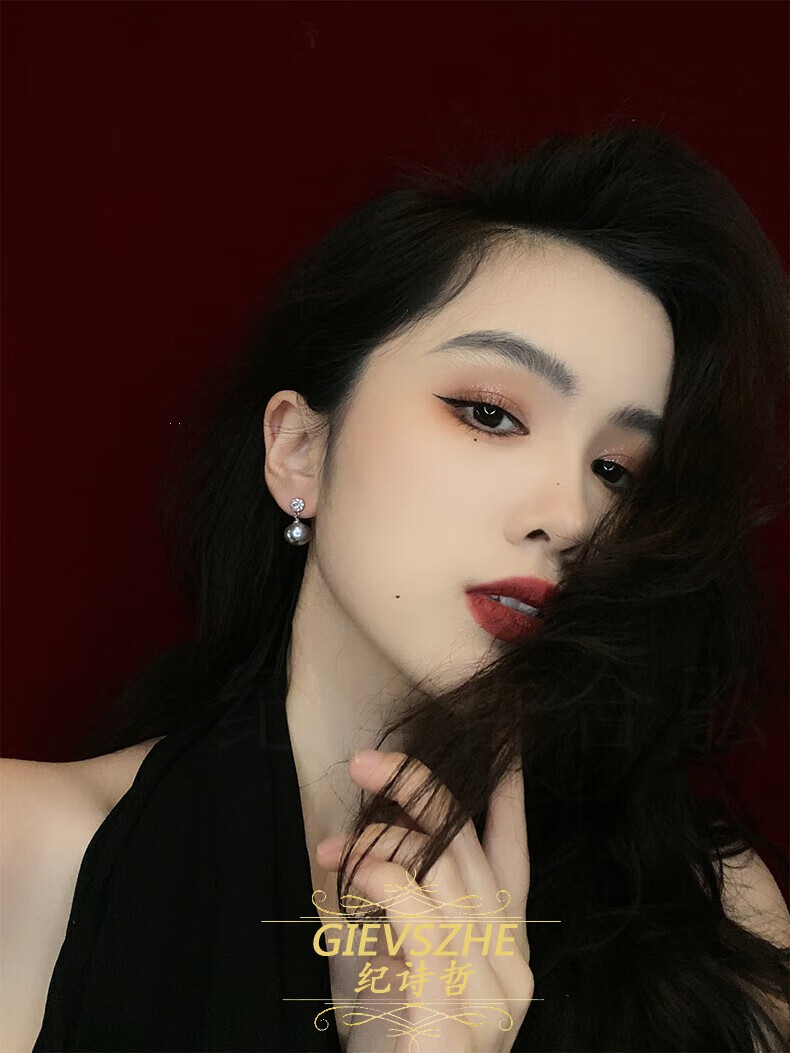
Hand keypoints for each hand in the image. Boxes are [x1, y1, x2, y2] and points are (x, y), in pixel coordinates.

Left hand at [316, 749, 532, 1051]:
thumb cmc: (392, 1045)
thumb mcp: (398, 965)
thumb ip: (400, 907)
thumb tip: (371, 842)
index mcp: (504, 947)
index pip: (512, 856)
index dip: (505, 799)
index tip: (499, 747)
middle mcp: (511, 961)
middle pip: (471, 851)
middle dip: (423, 793)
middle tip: (371, 761)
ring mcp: (492, 988)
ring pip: (448, 874)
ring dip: (387, 834)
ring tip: (337, 830)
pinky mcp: (457, 1007)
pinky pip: (422, 917)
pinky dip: (386, 880)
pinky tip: (350, 867)